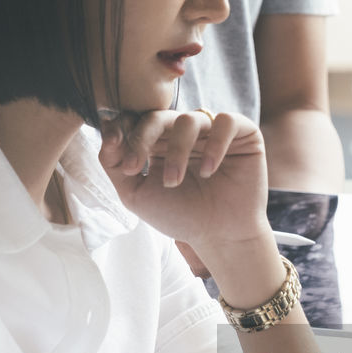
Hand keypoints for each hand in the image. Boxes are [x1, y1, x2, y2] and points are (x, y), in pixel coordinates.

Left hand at [98, 110, 269, 261]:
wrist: (220, 237)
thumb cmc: (181, 218)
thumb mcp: (136, 194)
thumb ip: (115, 164)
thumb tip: (107, 131)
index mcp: (160, 143)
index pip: (138, 120)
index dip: (124, 131)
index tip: (122, 159)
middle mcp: (186, 134)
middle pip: (158, 115)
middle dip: (142, 138)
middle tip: (137, 168)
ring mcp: (213, 132)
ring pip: (189, 119)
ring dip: (176, 151)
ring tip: (173, 182)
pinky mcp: (243, 134)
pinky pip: (226, 121)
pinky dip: (215, 144)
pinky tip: (209, 171)